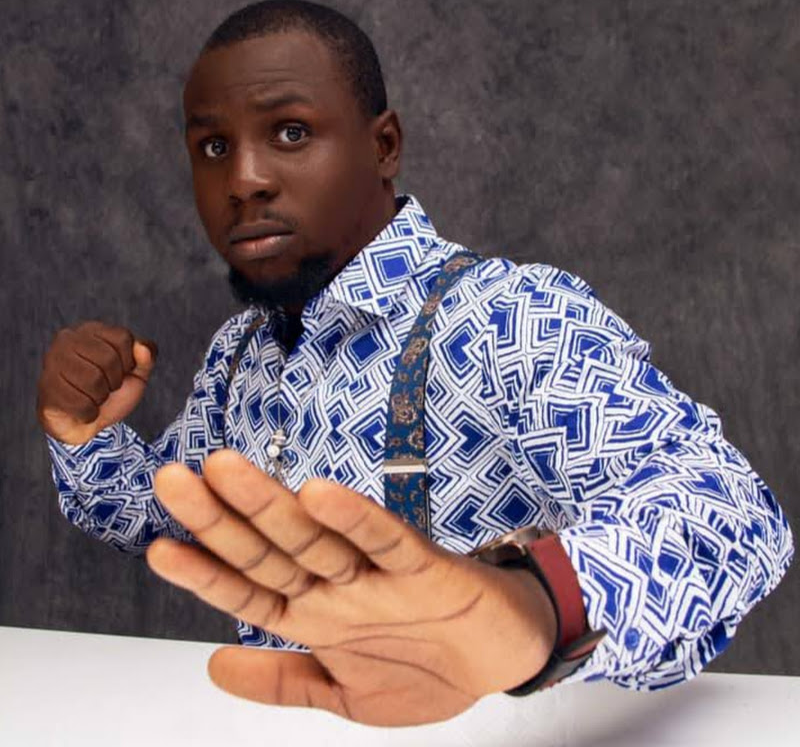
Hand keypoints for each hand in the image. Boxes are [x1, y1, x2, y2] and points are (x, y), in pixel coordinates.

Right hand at [36, 320, 157, 443]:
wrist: (87, 422)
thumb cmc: (112, 392)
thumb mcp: (137, 373)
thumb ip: (147, 358)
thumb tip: (141, 348)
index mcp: (91, 330)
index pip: (123, 338)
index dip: (129, 362)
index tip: (120, 371)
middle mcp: (67, 339)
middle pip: (108, 359)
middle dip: (115, 381)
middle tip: (105, 387)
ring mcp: (53, 361)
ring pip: (93, 381)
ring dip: (100, 397)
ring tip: (93, 396)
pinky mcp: (45, 386)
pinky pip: (79, 403)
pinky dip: (89, 412)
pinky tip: (81, 408)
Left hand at [146, 450, 556, 725]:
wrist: (503, 660)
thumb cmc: (428, 669)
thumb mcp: (348, 696)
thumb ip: (284, 681)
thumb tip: (212, 667)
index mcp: (317, 619)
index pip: (249, 591)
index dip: (204, 573)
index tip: (159, 547)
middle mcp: (339, 590)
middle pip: (270, 550)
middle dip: (220, 519)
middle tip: (173, 481)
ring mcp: (378, 575)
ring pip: (315, 536)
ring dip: (269, 505)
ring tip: (223, 471)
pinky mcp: (425, 566)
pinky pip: (387, 539)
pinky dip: (355, 519)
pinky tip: (318, 495)